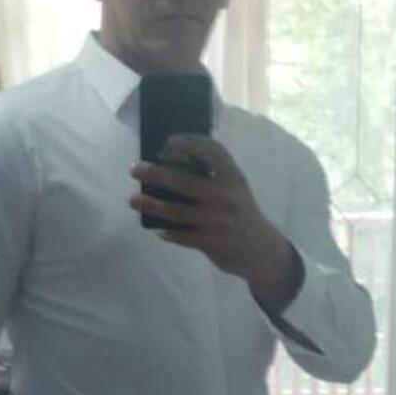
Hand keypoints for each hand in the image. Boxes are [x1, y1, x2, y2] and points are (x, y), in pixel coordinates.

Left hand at [130, 135, 299, 311]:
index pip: (213, 151)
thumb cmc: (241, 214)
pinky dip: (168, 233)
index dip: (190, 143)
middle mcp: (227, 196)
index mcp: (234, 178)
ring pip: (178, 211)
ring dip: (152, 204)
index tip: (167, 143)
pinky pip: (183, 236)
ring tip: (132, 199)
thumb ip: (214, 177)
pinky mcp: (213, 242)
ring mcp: (219, 221)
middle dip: (156, 173)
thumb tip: (170, 165)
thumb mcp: (235, 189)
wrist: (263, 251)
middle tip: (134, 169)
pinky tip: (157, 230)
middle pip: (185, 181)